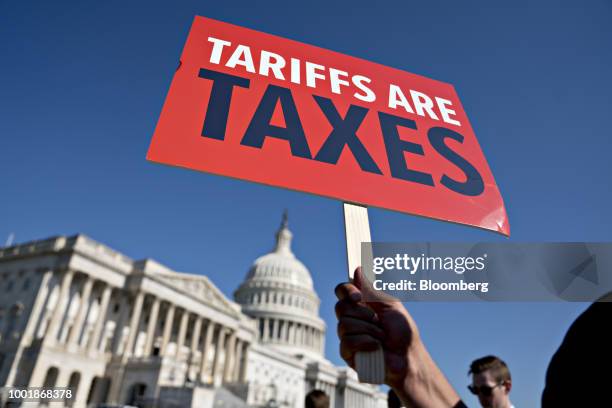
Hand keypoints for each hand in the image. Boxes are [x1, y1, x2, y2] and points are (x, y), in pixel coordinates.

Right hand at [335, 267, 460, 407]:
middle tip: (377, 320)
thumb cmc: (402, 332)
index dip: (346, 291)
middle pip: (340, 307)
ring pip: (344, 325)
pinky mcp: (347, 353)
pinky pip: (347, 342)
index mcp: (360, 305)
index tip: (358, 296)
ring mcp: (347, 336)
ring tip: (381, 338)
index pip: (342, 292)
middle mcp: (351, 319)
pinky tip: (376, 348)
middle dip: (362, 314)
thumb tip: (357, 270)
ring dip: (368, 330)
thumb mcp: (390, 305)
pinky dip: (365, 343)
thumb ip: (372, 289)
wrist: (408, 358)